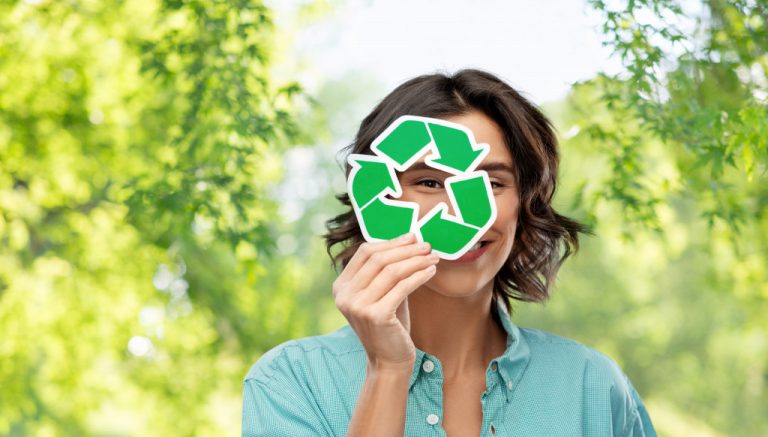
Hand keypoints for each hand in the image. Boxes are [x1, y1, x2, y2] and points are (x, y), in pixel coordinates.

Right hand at [332, 233, 438, 371]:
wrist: (388, 361)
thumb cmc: (389, 325)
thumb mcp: (382, 293)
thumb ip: (388, 270)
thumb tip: (410, 241)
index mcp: (341, 286)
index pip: (364, 253)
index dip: (390, 242)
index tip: (412, 237)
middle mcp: (345, 295)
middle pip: (378, 259)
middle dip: (406, 249)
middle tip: (427, 245)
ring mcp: (358, 306)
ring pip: (392, 271)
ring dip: (416, 261)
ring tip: (433, 257)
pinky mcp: (376, 315)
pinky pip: (402, 287)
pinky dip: (419, 276)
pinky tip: (431, 271)